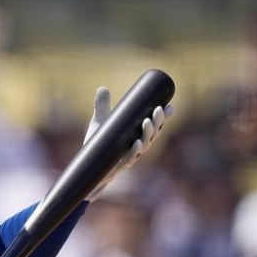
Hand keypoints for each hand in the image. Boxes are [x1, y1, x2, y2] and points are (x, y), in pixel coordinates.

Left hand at [84, 86, 171, 200]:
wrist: (86, 168)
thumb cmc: (96, 145)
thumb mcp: (99, 123)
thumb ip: (102, 106)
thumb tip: (102, 88)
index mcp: (135, 137)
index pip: (153, 126)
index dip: (163, 118)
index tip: (171, 107)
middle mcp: (135, 147)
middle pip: (152, 135)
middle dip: (158, 123)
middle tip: (158, 109)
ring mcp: (128, 157)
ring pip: (143, 146)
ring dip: (148, 134)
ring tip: (147, 121)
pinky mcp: (118, 166)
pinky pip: (129, 159)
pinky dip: (134, 151)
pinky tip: (137, 143)